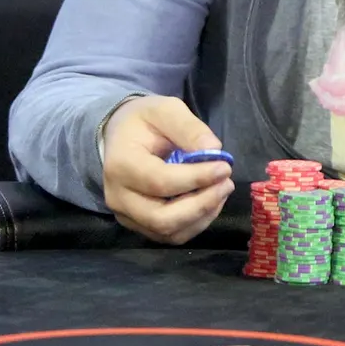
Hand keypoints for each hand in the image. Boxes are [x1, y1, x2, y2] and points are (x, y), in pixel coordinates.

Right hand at [101, 95, 233, 244]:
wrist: (120, 137)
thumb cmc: (144, 122)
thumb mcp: (166, 111)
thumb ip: (189, 128)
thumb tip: (215, 150)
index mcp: (121, 165)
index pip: (161, 182)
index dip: (197, 178)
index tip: (224, 167)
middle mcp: (118, 197)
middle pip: (162, 218)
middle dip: (202, 204)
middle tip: (227, 183)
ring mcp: (126, 215)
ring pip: (169, 232)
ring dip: (202, 215)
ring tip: (221, 190)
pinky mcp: (139, 226)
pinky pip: (171, 235)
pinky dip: (196, 223)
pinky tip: (210, 201)